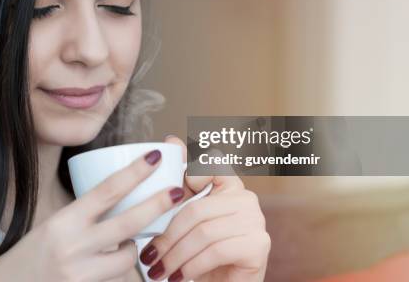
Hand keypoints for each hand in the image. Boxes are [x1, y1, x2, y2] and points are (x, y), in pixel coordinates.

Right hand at [0, 149, 186, 281]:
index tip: (154, 157)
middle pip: (127, 223)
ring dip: (132, 248)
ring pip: (128, 256)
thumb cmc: (31, 254)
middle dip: (157, 205)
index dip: (134, 173)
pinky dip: (120, 271)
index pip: (105, 191)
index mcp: (63, 221)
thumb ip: (84, 215)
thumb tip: (120, 199)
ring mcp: (81, 273)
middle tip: (178, 191)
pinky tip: (107, 267)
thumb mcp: (54, 226)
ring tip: (121, 246)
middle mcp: (72, 246)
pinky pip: (118, 278)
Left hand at [138, 135, 270, 281]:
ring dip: (176, 256)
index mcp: (229, 185)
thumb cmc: (201, 252)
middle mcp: (246, 198)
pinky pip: (217, 251)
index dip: (190, 174)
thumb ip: (179, 186)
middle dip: (168, 236)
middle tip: (150, 256)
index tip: (170, 195)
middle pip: (197, 209)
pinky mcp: (258, 244)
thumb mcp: (185, 219)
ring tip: (160, 271)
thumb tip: (171, 139)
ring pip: (204, 232)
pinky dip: (193, 267)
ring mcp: (256, 220)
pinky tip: (181, 276)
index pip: (211, 163)